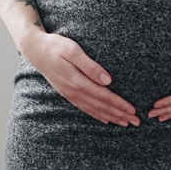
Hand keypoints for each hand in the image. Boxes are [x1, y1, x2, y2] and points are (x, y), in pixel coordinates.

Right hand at [21, 31, 139, 126]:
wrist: (35, 50)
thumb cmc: (56, 46)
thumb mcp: (73, 50)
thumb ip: (90, 66)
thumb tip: (108, 80)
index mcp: (77, 81)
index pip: (104, 96)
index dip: (120, 105)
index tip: (133, 110)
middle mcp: (74, 91)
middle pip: (101, 106)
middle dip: (120, 115)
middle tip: (136, 122)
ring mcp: (69, 94)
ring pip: (94, 110)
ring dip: (111, 117)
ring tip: (125, 123)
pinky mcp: (67, 93)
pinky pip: (84, 108)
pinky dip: (97, 115)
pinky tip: (105, 120)